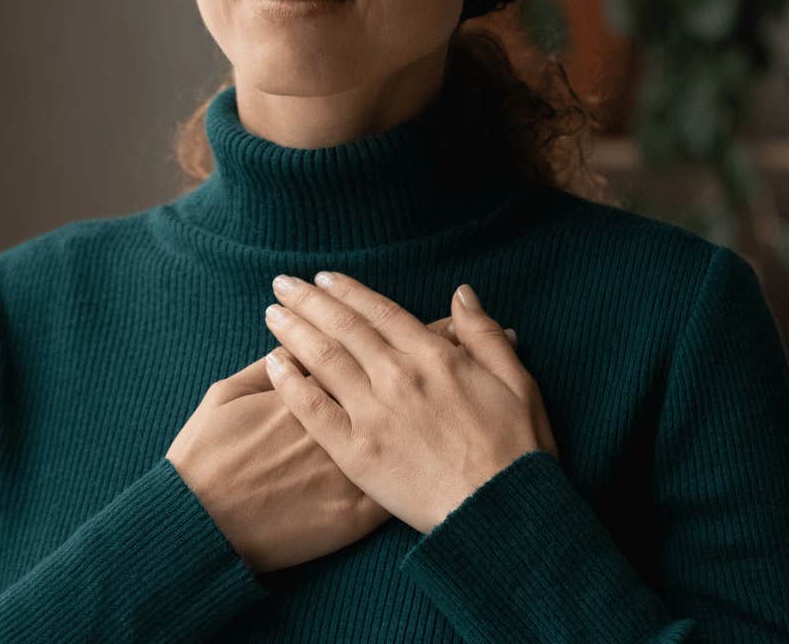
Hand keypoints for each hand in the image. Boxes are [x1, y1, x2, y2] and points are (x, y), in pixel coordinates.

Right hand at [165, 312, 475, 572]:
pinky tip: (463, 430)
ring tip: (465, 362)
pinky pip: (409, 477)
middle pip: (397, 370)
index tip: (422, 309)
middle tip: (458, 321)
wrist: (208, 525)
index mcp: (314, 384)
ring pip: (414, 415)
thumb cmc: (209, 457)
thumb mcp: (225, 396)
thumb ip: (262, 366)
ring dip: (448, 384)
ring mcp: (357, 462)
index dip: (392, 323)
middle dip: (433, 342)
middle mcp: (343, 416)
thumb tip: (286, 345)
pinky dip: (442, 454)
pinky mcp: (360, 507)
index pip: (362, 341)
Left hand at [261, 271, 558, 533]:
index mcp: (435, 357)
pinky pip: (313, 411)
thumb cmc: (517, 450)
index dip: (348, 292)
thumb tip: (462, 294)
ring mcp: (374, 414)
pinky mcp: (356, 453)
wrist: (501, 511)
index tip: (324, 278)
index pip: (380, 312)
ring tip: (271, 312)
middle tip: (282, 283)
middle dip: (309, 300)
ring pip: (323, 359)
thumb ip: (484, 335)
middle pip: (344, 327)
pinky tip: (272, 365)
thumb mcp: (517, 381)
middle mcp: (398, 376)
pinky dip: (290, 384)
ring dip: (294, 330)